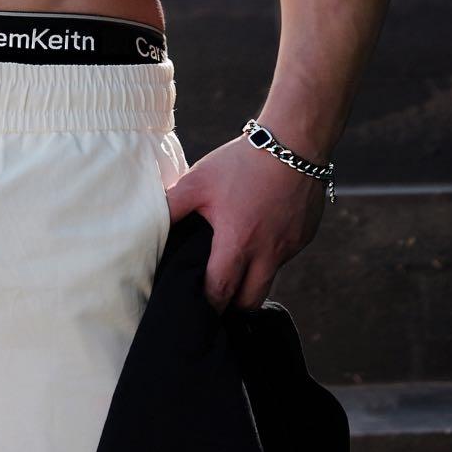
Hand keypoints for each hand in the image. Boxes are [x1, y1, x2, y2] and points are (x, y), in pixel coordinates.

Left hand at [165, 132, 327, 313]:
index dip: (206, 305)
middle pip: (249, 301)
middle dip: (232, 305)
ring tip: (235, 270)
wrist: (293, 144)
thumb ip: (172, 206)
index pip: (220, 292)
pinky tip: (259, 236)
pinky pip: (285, 257)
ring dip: (252, 282)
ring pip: (269, 280)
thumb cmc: (242, 163)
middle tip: (217, 297)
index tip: (196, 308)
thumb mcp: (199, 181)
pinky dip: (270, 256)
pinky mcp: (304, 237)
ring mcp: (290, 247)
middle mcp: (267, 253)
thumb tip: (147, 226)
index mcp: (237, 242)